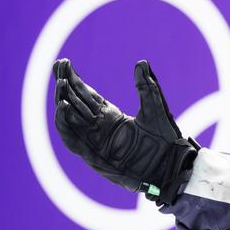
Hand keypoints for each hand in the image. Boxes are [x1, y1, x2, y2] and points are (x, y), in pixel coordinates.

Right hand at [53, 58, 198, 205]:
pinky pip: (72, 139)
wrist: (172, 166)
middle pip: (74, 103)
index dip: (74, 80)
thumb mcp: (156, 110)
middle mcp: (99, 128)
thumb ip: (147, 88)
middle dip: (64, 84)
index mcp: (111, 117)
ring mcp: (95, 141)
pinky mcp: (94, 156)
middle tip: (57, 65)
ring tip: (61, 82)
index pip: (86, 95)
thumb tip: (141, 62)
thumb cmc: (167, 141)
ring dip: (62, 100)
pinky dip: (65, 123)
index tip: (64, 62)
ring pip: (70, 118)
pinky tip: (63, 105)